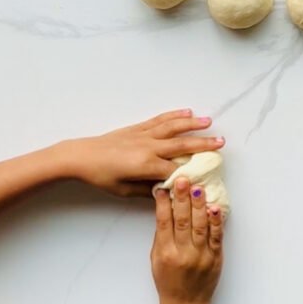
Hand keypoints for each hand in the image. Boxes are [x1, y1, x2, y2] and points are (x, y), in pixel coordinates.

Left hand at [59, 111, 224, 196]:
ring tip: (210, 122)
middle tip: (221, 143)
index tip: (206, 176)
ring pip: (174, 127)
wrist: (81, 156)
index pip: (175, 170)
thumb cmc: (101, 176)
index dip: (191, 174)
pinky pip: (160, 120)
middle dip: (203, 145)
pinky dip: (175, 115)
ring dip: (193, 124)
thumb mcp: (124, 190)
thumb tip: (167, 192)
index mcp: (146, 165)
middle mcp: (149, 147)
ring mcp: (144, 135)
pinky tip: (187, 112)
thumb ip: (148, 191)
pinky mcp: (139, 128)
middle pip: (181, 145)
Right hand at [152, 179, 223, 303]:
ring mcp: (200, 255)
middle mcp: (182, 253)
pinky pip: (216, 236)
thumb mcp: (156, 259)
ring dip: (199, 205)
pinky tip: (214, 208)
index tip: (163, 188)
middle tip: (182, 180)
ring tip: (198, 188)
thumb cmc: (169, 281)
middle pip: (182, 220)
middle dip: (182, 198)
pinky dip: (216, 221)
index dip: (163, 203)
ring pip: (200, 225)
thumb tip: (164, 208)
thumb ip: (161, 235)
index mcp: (165, 253)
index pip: (163, 222)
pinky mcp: (215, 257)